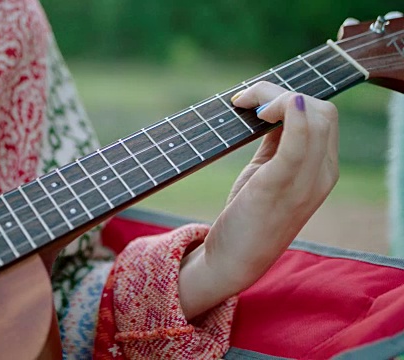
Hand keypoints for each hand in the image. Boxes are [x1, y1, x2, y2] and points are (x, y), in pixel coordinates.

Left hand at [178, 82, 338, 319]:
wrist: (235, 261)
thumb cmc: (248, 216)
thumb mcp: (268, 173)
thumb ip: (278, 142)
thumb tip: (275, 106)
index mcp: (322, 170)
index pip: (323, 115)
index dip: (290, 96)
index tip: (253, 100)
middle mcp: (322, 174)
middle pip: (321, 110)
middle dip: (281, 92)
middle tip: (244, 100)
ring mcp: (305, 181)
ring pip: (311, 116)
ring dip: (274, 97)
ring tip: (243, 104)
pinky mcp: (279, 186)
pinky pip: (297, 141)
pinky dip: (287, 115)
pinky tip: (264, 108)